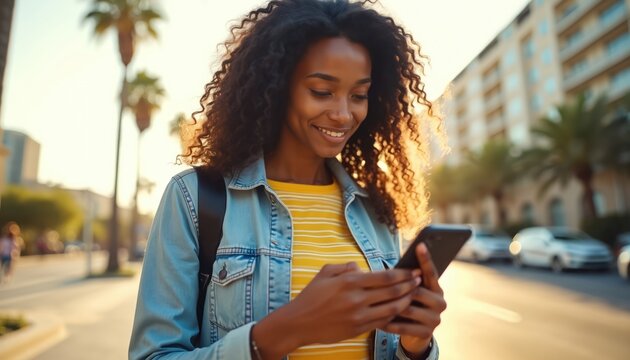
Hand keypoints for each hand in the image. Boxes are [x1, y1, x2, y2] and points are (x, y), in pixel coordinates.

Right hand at [252, 262, 420, 358]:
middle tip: (420, 280)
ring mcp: (358, 316)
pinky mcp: (358, 329)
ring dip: (406, 301)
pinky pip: (382, 322)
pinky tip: (399, 310)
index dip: (403, 274)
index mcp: (350, 281)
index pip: (385, 277)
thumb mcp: (325, 273)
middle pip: (392, 292)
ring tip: (414, 295)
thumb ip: (346, 268)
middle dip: (410, 285)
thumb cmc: (311, 296)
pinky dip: (393, 315)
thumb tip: (362, 268)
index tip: (413, 270)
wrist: (299, 323)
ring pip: (391, 308)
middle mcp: (357, 298)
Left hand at [384, 243, 446, 355]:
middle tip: (378, 287)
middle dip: (398, 290)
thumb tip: (388, 269)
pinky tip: (378, 322)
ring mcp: (435, 319)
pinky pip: (404, 326)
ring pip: (409, 308)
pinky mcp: (427, 333)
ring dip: (391, 307)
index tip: (420, 245)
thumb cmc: (407, 306)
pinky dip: (390, 324)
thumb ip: (404, 280)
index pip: (430, 271)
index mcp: (436, 288)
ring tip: (374, 305)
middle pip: (417, 291)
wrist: (414, 335)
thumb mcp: (408, 292)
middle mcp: (440, 302)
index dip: (425, 259)